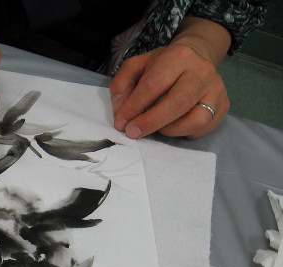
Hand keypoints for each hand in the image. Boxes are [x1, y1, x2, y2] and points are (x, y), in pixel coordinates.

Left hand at [110, 17, 230, 139]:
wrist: (196, 60)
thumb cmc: (162, 67)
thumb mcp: (137, 66)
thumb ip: (122, 85)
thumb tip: (121, 112)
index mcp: (179, 56)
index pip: (154, 85)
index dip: (134, 107)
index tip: (121, 123)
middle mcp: (202, 71)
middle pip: (177, 103)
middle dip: (150, 122)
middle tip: (133, 132)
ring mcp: (217, 89)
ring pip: (195, 120)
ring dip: (169, 130)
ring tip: (155, 127)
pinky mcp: (223, 106)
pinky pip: (202, 128)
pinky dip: (182, 132)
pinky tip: (172, 125)